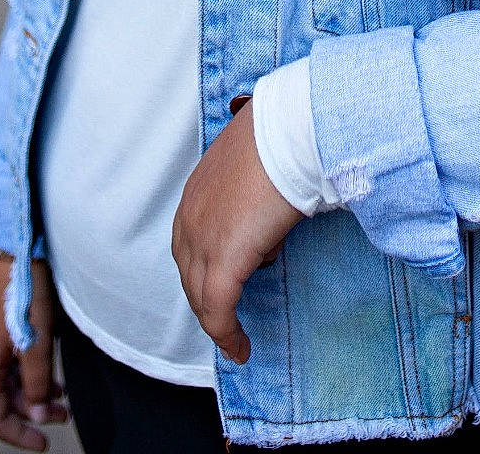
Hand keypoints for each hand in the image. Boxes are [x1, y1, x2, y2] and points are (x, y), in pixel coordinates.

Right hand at [0, 251, 69, 450]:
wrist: (15, 242)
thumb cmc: (26, 288)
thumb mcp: (37, 340)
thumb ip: (36, 380)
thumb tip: (35, 413)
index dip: (18, 434)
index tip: (44, 443)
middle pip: (1, 400)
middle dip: (30, 413)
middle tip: (61, 417)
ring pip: (7, 381)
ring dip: (32, 393)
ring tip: (61, 399)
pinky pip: (10, 362)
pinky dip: (29, 374)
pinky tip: (51, 374)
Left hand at [172, 101, 303, 364]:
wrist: (290, 131)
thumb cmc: (282, 138)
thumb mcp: (255, 164)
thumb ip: (250, 190)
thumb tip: (269, 215)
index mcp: (196, 193)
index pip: (189, 243)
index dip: (203, 269)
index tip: (220, 287)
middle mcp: (189, 219)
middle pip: (190, 274)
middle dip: (206, 299)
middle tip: (228, 318)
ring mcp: (202, 241)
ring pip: (201, 297)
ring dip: (217, 319)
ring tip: (235, 338)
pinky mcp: (223, 262)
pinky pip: (218, 311)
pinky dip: (227, 334)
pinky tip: (240, 348)